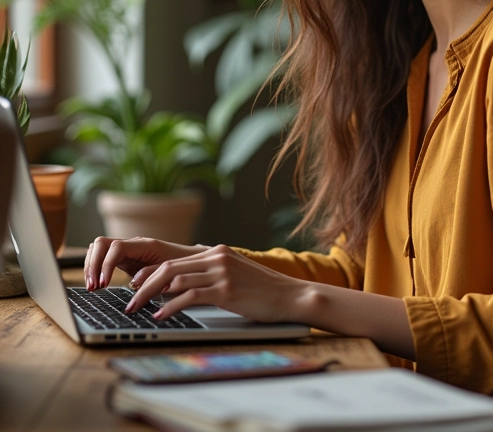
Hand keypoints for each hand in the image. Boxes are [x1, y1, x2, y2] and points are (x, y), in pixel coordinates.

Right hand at [84, 236, 207, 290]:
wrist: (191, 261)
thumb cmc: (183, 265)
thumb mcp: (169, 271)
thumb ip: (152, 275)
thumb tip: (134, 284)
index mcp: (145, 244)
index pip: (115, 247)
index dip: (106, 265)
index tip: (103, 284)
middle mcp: (133, 244)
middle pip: (101, 244)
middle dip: (92, 265)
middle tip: (93, 287)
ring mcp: (127, 250)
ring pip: (98, 248)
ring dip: (91, 266)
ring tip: (92, 288)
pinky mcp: (124, 258)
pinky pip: (103, 257)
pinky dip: (96, 268)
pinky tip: (97, 284)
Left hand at [123, 244, 298, 322]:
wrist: (289, 295)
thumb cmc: (263, 291)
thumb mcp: (235, 274)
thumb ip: (211, 274)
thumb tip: (181, 284)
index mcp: (218, 252)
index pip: (175, 260)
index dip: (151, 273)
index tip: (135, 286)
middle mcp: (217, 258)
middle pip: (169, 267)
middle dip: (144, 284)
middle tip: (129, 300)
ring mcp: (222, 273)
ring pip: (175, 280)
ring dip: (151, 296)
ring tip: (137, 309)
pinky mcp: (226, 290)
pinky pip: (190, 296)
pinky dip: (170, 306)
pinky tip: (160, 315)